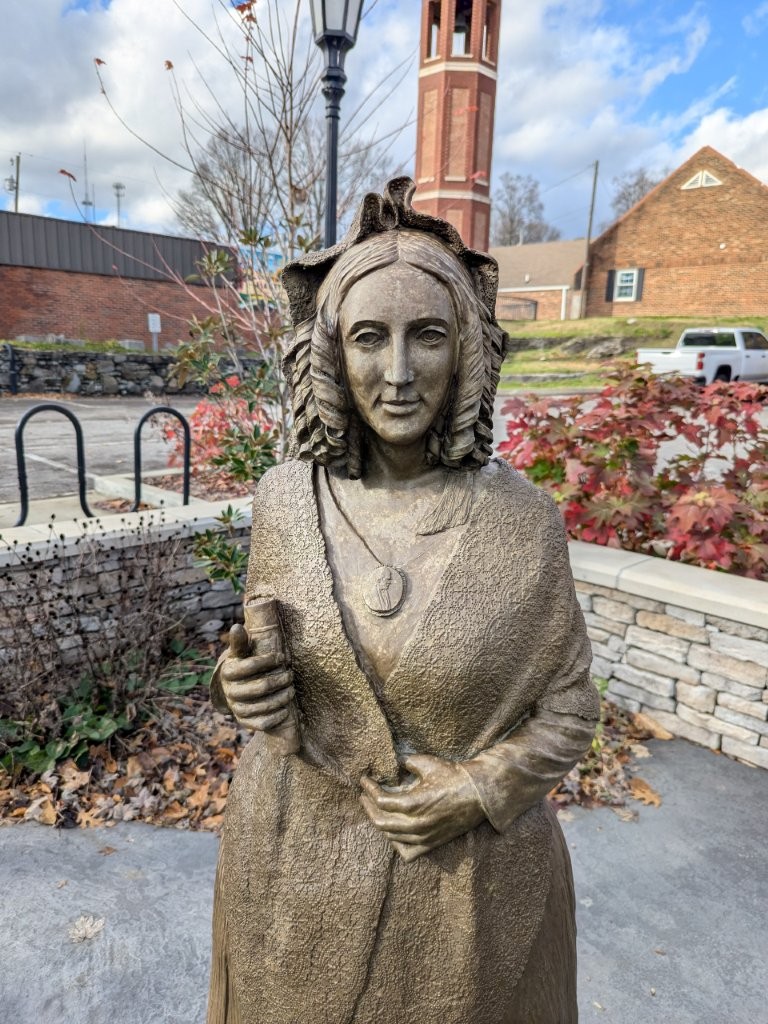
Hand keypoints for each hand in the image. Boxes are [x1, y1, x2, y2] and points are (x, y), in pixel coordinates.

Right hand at [220, 622, 294, 731]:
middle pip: (260, 687)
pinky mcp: (244, 721)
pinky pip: (261, 723)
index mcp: (228, 672)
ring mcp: (237, 708)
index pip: (251, 665)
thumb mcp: (240, 653)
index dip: (269, 661)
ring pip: (263, 706)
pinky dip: (275, 717)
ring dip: (281, 698)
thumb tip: (237, 627)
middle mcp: (230, 692)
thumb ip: (240, 642)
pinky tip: (285, 710)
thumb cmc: (243, 665)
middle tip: (290, 675)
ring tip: (291, 691)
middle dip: (280, 680)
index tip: (282, 657)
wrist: (236, 689)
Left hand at [359, 754, 485, 860]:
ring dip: (380, 821)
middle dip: (368, 807)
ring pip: (390, 836)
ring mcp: (424, 837)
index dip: (369, 789)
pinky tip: (393, 830)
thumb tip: (394, 764)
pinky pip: (406, 852)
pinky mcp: (431, 843)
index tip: (364, 780)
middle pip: (380, 821)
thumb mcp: (427, 763)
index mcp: (413, 804)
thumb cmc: (454, 776)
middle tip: (364, 795)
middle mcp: (416, 824)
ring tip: (375, 809)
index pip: (380, 801)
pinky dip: (395, 843)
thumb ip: (407, 763)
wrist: (479, 794)